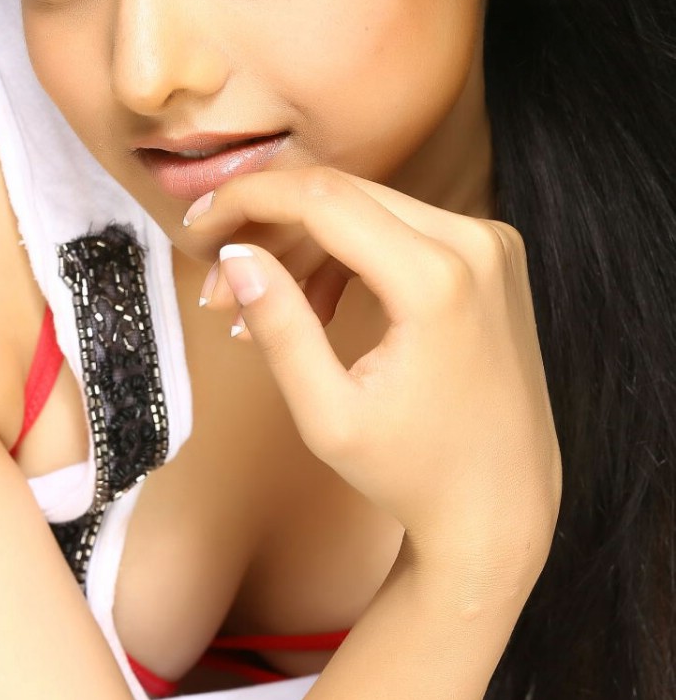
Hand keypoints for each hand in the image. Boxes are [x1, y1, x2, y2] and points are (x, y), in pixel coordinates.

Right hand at [183, 166, 562, 591]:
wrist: (503, 505)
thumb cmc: (413, 474)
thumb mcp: (327, 417)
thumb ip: (280, 328)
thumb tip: (234, 255)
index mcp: (437, 281)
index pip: (322, 199)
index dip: (248, 199)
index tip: (197, 224)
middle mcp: (475, 245)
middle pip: (343, 193)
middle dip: (266, 223)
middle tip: (210, 275)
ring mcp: (491, 246)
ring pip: (369, 207)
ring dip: (302, 243)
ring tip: (251, 307)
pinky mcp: (492, 255)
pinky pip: (401, 228)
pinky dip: (347, 253)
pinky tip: (314, 306)